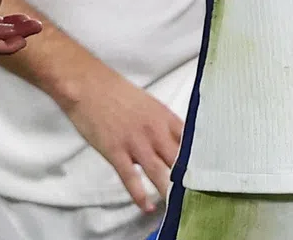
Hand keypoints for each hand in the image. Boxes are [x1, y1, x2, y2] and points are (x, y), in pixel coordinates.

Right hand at [59, 62, 183, 213]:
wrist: (89, 86)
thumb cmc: (117, 92)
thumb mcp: (148, 104)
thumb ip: (161, 123)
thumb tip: (171, 141)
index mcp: (165, 115)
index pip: (189, 140)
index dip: (197, 156)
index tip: (203, 170)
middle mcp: (155, 130)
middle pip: (178, 158)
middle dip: (186, 176)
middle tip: (194, 193)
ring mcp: (136, 143)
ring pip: (158, 172)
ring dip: (169, 190)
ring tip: (177, 205)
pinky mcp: (116, 152)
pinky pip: (131, 179)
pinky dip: (140, 195)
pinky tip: (147, 206)